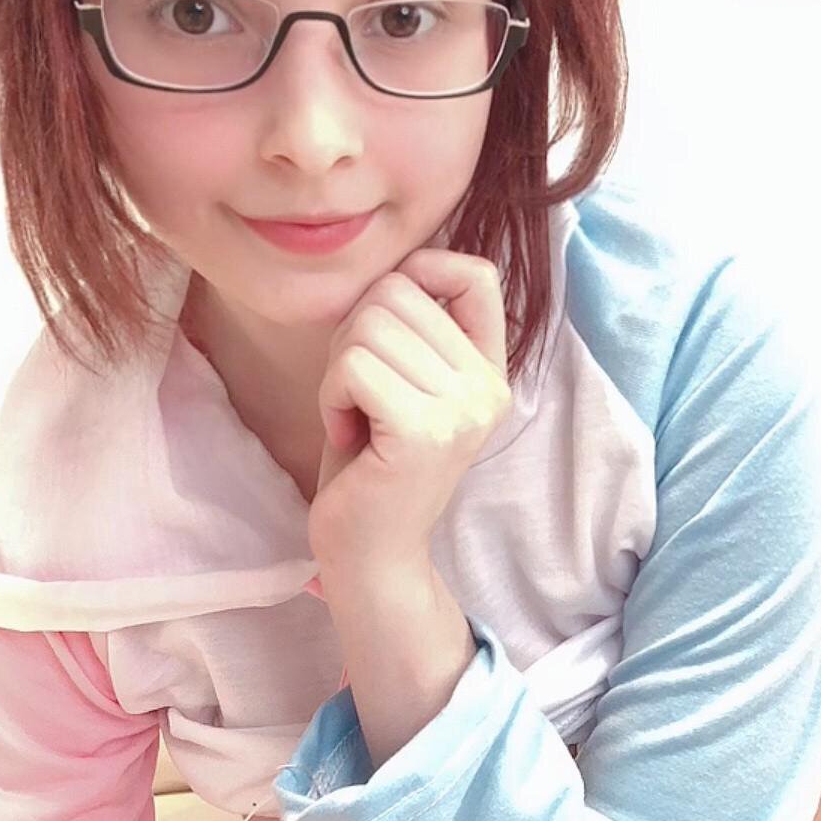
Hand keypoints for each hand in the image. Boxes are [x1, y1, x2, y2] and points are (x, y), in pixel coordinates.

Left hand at [308, 248, 511, 574]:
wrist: (372, 556)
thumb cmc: (371, 467)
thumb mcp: (402, 384)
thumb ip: (412, 328)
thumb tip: (397, 264)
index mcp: (489, 371)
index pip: (476, 273)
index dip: (421, 271)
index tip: (386, 321)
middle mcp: (487, 387)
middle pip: (397, 291)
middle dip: (353, 334)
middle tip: (357, 394)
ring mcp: (461, 409)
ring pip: (368, 326)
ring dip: (337, 370)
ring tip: (355, 418)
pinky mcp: (424, 431)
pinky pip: (352, 366)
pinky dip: (331, 395)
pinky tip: (347, 433)